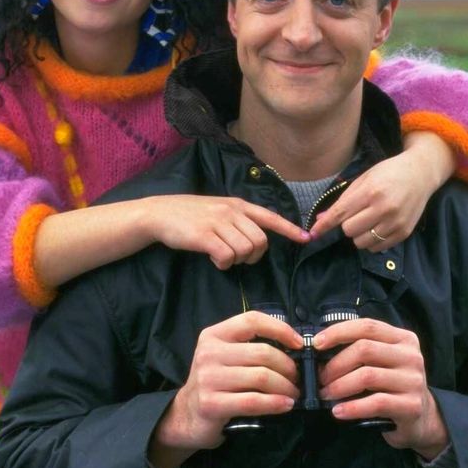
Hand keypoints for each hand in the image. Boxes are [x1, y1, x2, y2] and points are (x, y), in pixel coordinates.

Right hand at [149, 311, 301, 467]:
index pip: (252, 320)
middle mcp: (209, 353)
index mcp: (214, 335)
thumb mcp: (225, 356)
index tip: (299, 344)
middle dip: (289, 367)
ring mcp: (208, 378)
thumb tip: (293, 348)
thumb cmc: (215, 383)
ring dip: (285, 387)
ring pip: (261, 377)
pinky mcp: (212, 404)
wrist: (187, 415)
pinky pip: (253, 401)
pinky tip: (285, 405)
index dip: (280, 329)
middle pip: (262, 353)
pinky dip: (275, 403)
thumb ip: (250, 347)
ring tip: (293, 394)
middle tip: (298, 379)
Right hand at [151, 196, 309, 268]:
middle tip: (240, 257)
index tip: (306, 238)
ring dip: (238, 260)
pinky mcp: (205, 236)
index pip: (270, 216)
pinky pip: (227, 256)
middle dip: (254, 255)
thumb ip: (238, 219)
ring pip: (246, 250)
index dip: (289, 229)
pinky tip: (215, 260)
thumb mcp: (218, 209)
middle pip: (261, 241)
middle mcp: (232, 211)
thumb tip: (256, 238)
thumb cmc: (190, 215)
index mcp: (238, 204)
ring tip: (223, 256)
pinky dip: (224, 264)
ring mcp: (218, 222)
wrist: (160, 213)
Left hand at [308, 135, 453, 250]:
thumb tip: (322, 218)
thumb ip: (343, 199)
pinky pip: (377, 247)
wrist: (421, 174)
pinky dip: (372, 240)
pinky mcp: (404, 233)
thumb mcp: (364, 179)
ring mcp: (396, 222)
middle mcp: (384, 208)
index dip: (324, 225)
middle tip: (355, 215)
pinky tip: (378, 226)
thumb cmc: (389, 172)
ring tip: (367, 221)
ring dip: (358, 235)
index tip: (313, 233)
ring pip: (362, 242)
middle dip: (346, 225)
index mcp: (371, 191)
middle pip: (349, 230)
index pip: (340, 213)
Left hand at [314, 318, 447, 458]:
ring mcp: (413, 380)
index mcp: (403, 339)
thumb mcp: (383, 362)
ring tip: (326, 394)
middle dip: (335, 364)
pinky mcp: (411, 405)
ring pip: (367, 376)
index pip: (367, 326)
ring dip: (339, 386)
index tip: (317, 344)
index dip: (339, 332)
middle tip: (320, 378)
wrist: (421, 418)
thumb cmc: (393, 387)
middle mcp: (411, 356)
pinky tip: (338, 411)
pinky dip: (352, 407)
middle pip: (364, 349)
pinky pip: (376, 403)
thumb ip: (361, 351)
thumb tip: (322, 348)